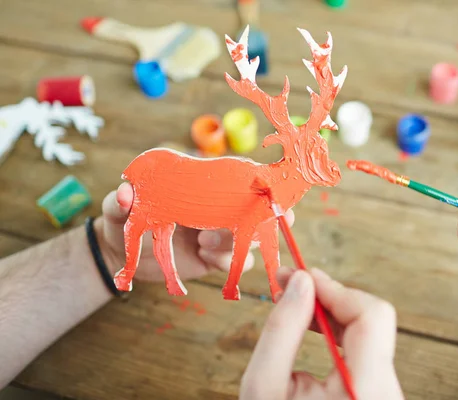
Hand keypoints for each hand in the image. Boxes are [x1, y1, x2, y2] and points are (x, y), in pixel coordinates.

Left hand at [97, 182, 293, 282]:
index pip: (239, 176)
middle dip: (263, 218)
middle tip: (250, 225)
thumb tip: (125, 195)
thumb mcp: (120, 208)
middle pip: (256, 208)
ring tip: (204, 242)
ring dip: (235, 241)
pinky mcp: (216, 256)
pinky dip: (227, 261)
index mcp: (202, 184)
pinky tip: (204, 257)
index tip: (267, 191)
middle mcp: (217, 206)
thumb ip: (121, 201)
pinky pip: (238, 261)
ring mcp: (219, 231)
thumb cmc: (124, 219)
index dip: (259, 182)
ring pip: (252, 237)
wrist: (121, 254)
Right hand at [240, 267, 403, 399]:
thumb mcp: (265, 388)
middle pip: (372, 319)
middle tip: (289, 283)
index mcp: (366, 390)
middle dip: (328, 296)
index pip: (372, 315)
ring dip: (331, 312)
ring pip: (370, 332)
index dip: (335, 288)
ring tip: (296, 303)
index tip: (300, 277)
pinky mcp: (377, 392)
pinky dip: (337, 332)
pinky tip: (312, 326)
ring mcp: (385, 393)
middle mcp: (386, 391)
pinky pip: (365, 349)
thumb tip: (299, 282)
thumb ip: (281, 330)